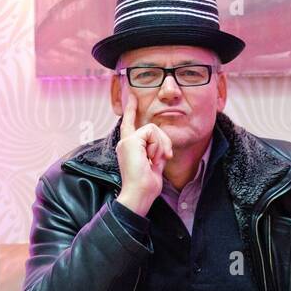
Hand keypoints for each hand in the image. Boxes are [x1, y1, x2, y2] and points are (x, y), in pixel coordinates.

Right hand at [115, 93, 171, 215]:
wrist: (139, 194)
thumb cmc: (146, 186)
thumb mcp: (155, 166)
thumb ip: (157, 153)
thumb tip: (165, 148)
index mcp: (130, 148)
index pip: (130, 124)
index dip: (131, 110)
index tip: (132, 97)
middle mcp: (125, 143)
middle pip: (151, 129)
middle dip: (163, 143)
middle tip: (163, 158)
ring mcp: (127, 141)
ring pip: (153, 129)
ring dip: (160, 146)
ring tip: (154, 160)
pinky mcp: (131, 141)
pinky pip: (152, 132)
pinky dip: (157, 146)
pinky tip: (151, 158)